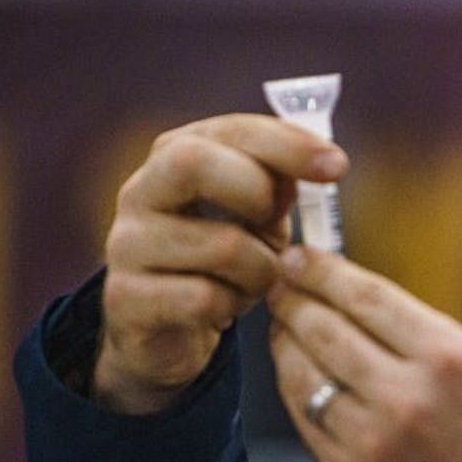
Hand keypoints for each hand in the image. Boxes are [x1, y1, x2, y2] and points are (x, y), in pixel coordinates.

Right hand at [94, 114, 347, 413]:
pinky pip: (204, 298)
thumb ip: (281, 184)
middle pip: (192, 162)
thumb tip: (322, 163)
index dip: (286, 143)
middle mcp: (139, 191)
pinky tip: (224, 309)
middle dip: (257, 191)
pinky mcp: (125, 298)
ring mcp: (125, 245)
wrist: (171, 331)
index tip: (336, 165)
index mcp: (174, 156)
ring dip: (261, 268)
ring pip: (220, 245)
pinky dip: (232, 306)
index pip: (227, 130)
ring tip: (255, 279)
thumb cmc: (224, 262)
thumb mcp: (258, 216)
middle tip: (277, 224)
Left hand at [267, 247, 461, 461]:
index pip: (366, 296)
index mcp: (448, 357)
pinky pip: (306, 419)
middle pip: (324, 327)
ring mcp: (370, 439)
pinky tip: (297, 375)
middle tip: (279, 282)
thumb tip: (364, 306)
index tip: (301, 255)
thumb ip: (425, 339)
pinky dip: (295, 390)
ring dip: (286, 341)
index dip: (324, 270)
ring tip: (283, 325)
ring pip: (302, 373)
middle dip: (294, 297)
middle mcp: (404, 393)